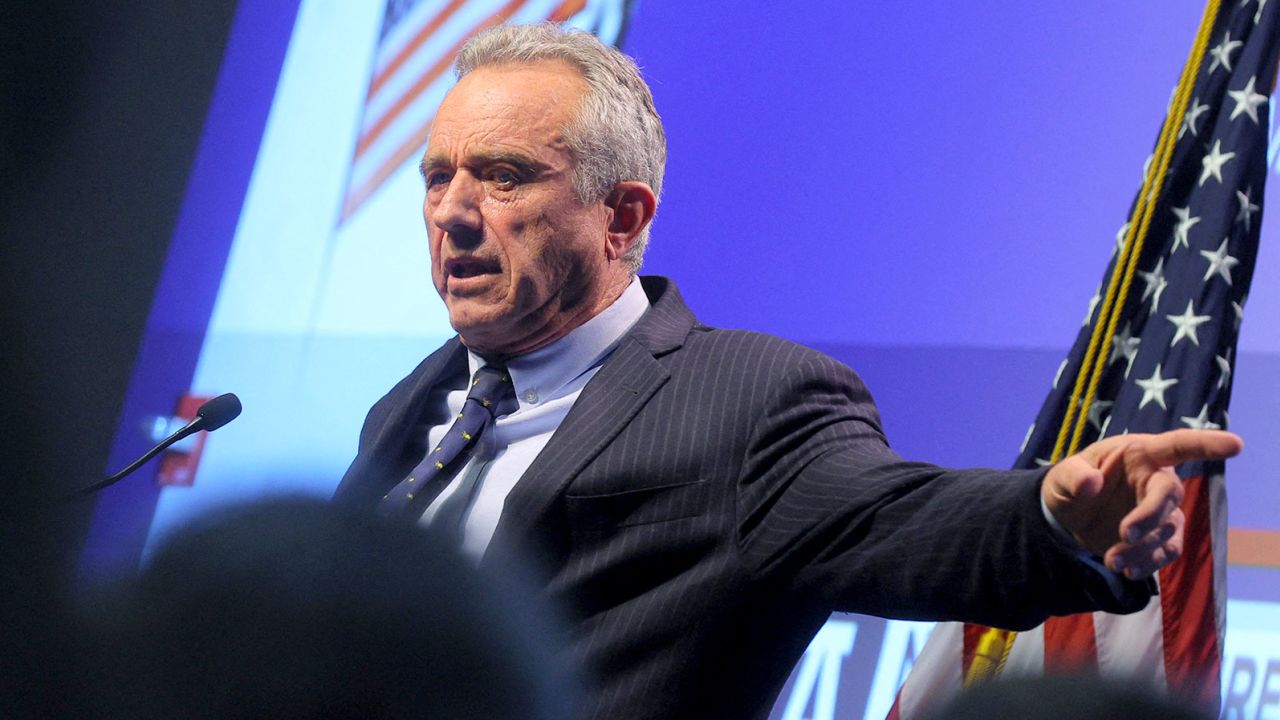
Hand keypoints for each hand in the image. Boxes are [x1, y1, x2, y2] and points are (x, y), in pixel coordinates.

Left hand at [1042, 429, 1242, 578]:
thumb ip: (1072, 477)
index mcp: (1139, 454)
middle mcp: (1156, 480)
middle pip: (1169, 495)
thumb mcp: (1060, 479)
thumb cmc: (1070, 486)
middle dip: (1151, 516)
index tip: (1235, 444)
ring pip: (1167, 529)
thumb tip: (1091, 481)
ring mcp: (1162, 509)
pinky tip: (1128, 570)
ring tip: (1112, 560)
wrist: (1068, 518)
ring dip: (1142, 548)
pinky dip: (1150, 563)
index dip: (1207, 444)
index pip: (1177, 445)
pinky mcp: (1160, 536)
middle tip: (1126, 534)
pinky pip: (1166, 551)